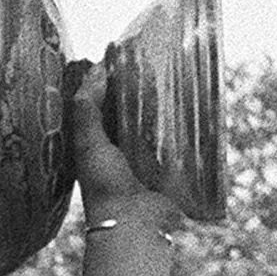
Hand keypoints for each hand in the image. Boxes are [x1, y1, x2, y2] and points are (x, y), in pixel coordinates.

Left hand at [66, 59, 182, 232]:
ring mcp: (144, 156)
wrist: (136, 225)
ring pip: (152, 120)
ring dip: (161, 101)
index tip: (123, 50)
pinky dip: (179, 123)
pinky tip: (189, 104)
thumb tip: (97, 70)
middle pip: (129, 108)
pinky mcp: (166, 166)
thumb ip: (87, 110)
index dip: (110, 77)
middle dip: (140, 86)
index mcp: (96, 142)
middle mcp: (119, 148)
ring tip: (174, 73)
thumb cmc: (106, 187)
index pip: (103, 101)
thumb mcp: (89, 145)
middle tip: (154, 57)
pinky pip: (173, 138)